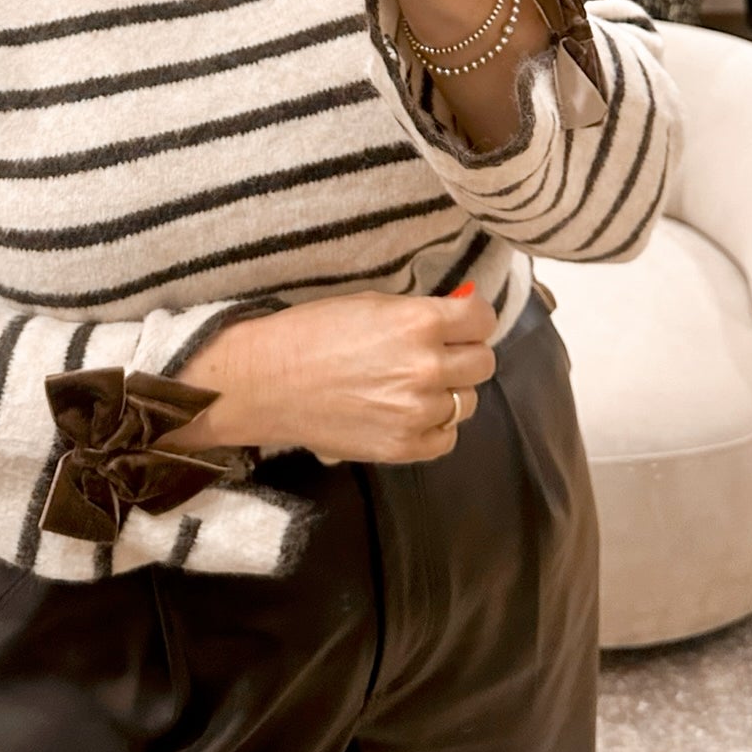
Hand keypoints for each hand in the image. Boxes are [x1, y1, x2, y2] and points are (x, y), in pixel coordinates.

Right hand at [161, 284, 499, 464]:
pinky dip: (434, 426)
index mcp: (419, 322)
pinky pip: (447, 437)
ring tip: (413, 386)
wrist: (267, 382)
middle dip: (464, 355)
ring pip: (467, 402)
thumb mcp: (372, 304)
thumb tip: (460, 316)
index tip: (461, 322)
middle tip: (438, 353)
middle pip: (483, 363)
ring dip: (447, 392)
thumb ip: (421, 313)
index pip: (483, 320)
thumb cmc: (313, 332)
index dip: (472, 319)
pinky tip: (409, 413)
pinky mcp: (404, 447)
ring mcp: (418, 412)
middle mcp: (427, 367)